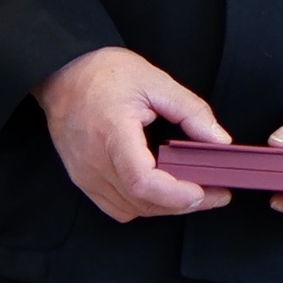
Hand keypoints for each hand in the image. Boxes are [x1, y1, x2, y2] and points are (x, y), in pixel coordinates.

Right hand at [37, 47, 233, 223]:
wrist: (62, 74)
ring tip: (193, 192)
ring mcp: (85, 174)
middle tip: (216, 193)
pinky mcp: (82, 179)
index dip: (175, 194)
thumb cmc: (103, 73)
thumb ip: (191, 111)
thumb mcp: (155, 81)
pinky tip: (161, 191)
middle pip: (141, 202)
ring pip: (131, 209)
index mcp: (112, 132)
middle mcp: (94, 161)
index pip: (141, 180)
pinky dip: (142, 205)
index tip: (204, 191)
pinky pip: (115, 206)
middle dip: (183, 204)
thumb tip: (219, 140)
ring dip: (164, 207)